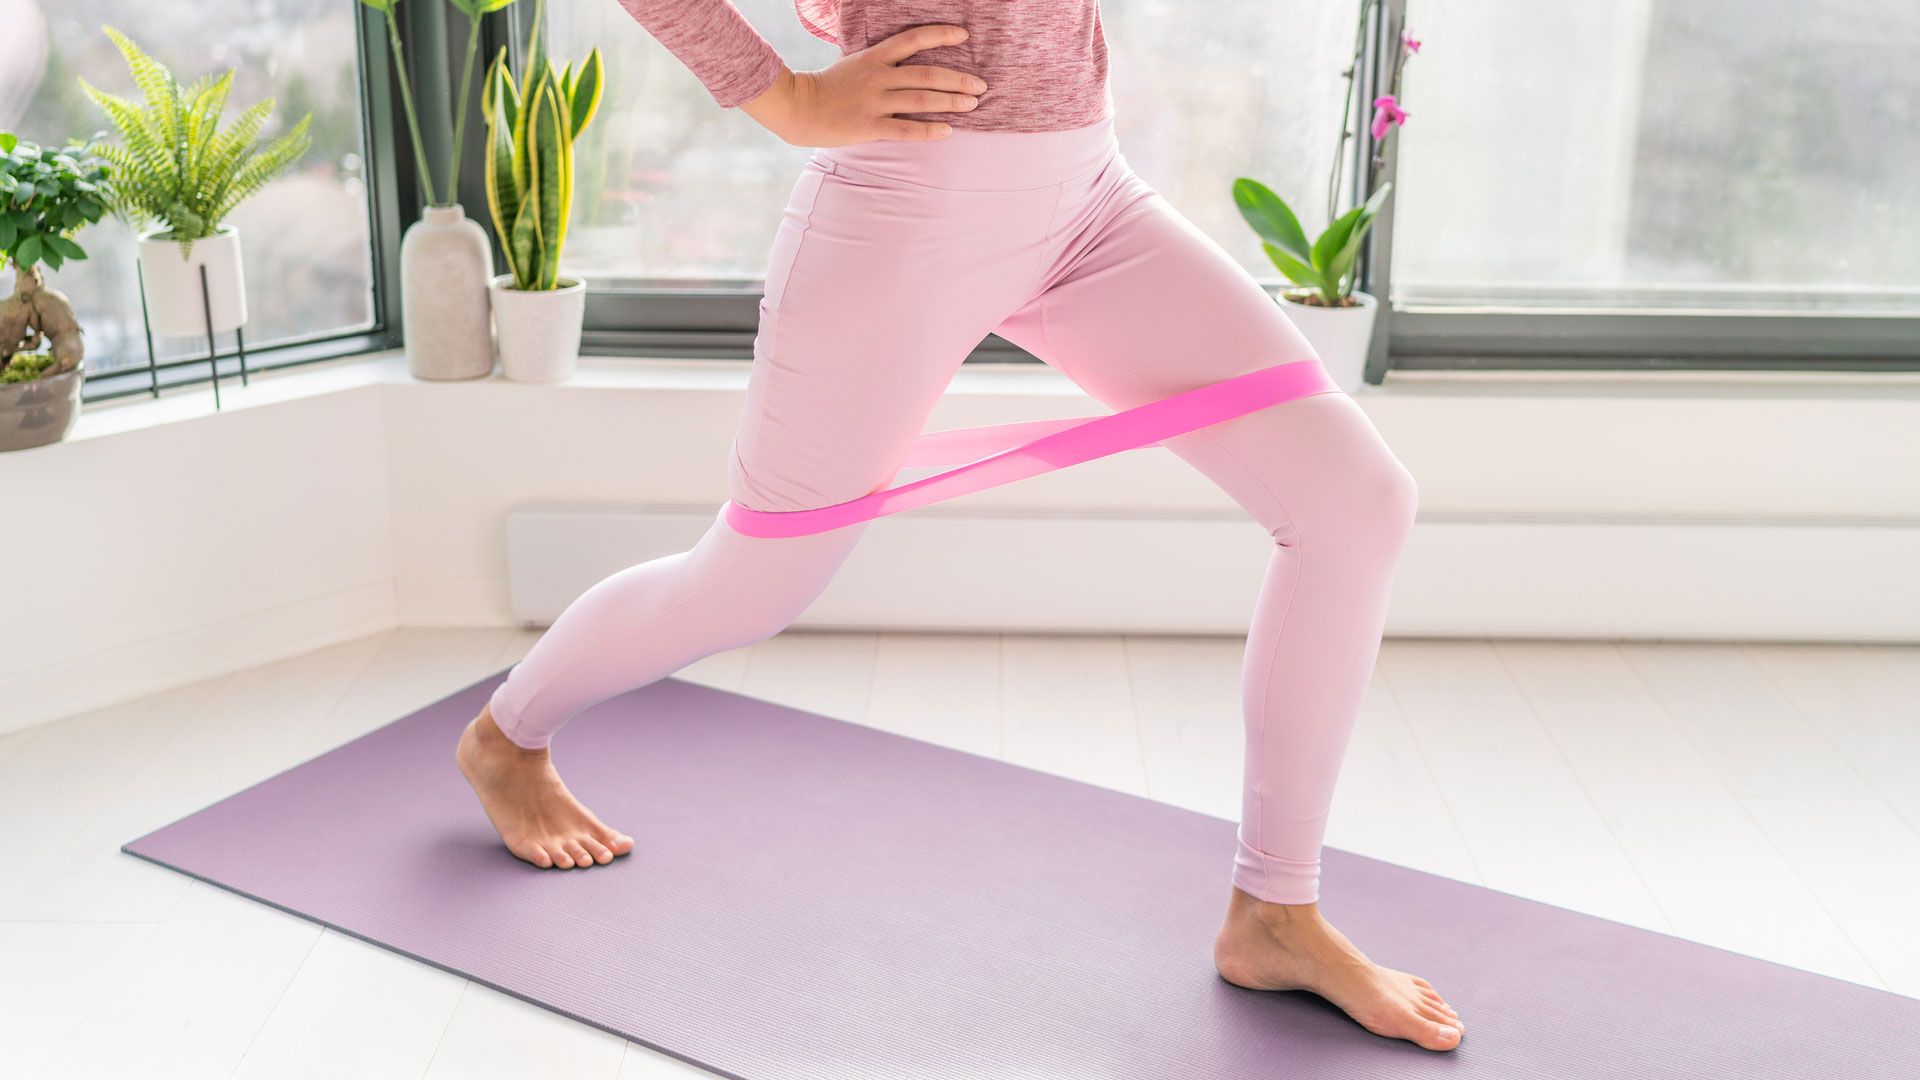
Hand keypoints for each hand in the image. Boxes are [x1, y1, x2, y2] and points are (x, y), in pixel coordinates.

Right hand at [739, 24, 987, 146]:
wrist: (796, 108)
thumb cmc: (827, 88)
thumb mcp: (852, 64)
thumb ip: (878, 62)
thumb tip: (903, 61)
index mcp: (874, 57)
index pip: (913, 39)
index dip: (940, 35)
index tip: (963, 36)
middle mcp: (877, 76)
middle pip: (927, 73)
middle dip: (959, 79)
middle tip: (981, 85)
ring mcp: (874, 102)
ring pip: (921, 99)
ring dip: (951, 102)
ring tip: (972, 105)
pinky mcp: (868, 126)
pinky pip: (906, 128)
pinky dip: (929, 130)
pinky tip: (947, 130)